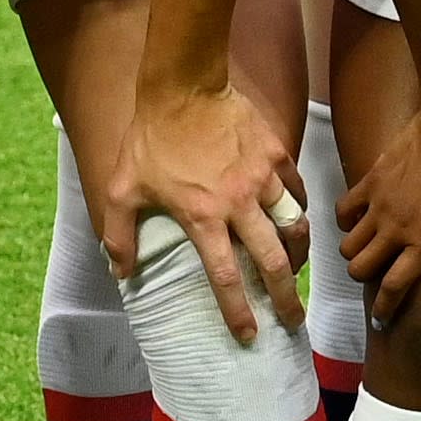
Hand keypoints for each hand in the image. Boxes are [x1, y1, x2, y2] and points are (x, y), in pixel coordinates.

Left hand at [102, 76, 298, 343]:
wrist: (183, 85)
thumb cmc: (150, 138)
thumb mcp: (121, 188)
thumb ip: (120, 234)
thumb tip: (121, 271)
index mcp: (203, 217)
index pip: (225, 276)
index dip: (238, 310)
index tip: (248, 335)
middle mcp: (239, 203)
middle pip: (273, 262)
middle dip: (285, 297)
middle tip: (293, 319)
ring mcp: (263, 178)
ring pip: (295, 226)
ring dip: (299, 255)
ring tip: (299, 270)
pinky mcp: (276, 154)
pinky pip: (297, 190)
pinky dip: (301, 209)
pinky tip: (298, 220)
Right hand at [336, 88, 420, 324]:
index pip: (394, 288)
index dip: (385, 308)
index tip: (381, 319)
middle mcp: (397, 228)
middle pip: (359, 268)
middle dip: (366, 278)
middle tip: (378, 274)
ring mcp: (380, 204)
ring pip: (348, 243)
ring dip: (356, 251)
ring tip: (368, 249)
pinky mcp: (371, 180)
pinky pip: (344, 210)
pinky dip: (347, 220)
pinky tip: (360, 219)